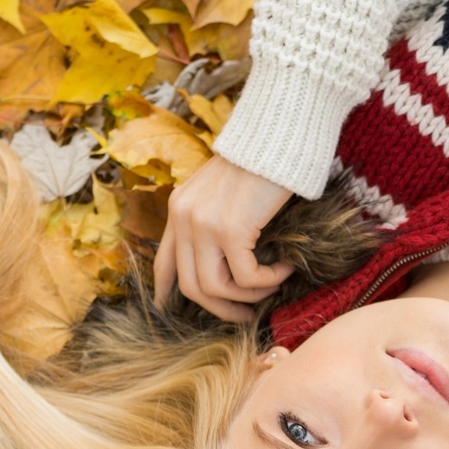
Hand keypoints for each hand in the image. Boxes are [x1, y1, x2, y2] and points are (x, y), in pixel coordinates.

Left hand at [155, 155, 296, 322]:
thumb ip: (214, 219)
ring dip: (248, 296)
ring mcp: (203, 224)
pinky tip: (285, 268)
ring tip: (273, 285)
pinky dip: (268, 280)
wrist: (278, 134)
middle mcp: (183, 218)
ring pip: (216, 287)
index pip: (164, 262)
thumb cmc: (262, 162)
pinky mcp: (229, 230)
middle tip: (247, 315)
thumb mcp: (225, 191)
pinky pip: (246, 276)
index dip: (166, 292)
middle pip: (191, 286)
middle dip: (220, 308)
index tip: (172, 310)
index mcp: (179, 209)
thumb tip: (226, 260)